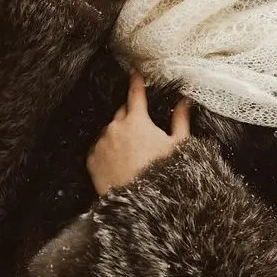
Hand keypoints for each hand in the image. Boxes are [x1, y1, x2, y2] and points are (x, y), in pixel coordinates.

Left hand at [87, 71, 191, 195]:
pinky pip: (98, 149)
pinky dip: (107, 150)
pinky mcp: (91, 161)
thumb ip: (180, 119)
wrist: (142, 204)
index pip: (135, 94)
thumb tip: (184, 100)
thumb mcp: (178, 145)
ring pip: (109, 131)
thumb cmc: (164, 173)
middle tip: (141, 128)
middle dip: (130, 115)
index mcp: (136, 120)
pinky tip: (118, 161)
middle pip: (122, 113)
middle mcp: (115, 128)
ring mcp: (101, 144)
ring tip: (131, 151)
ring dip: (118, 134)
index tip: (134, 72)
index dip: (136, 82)